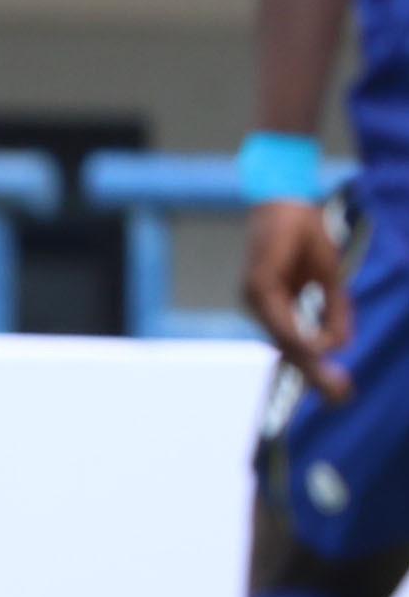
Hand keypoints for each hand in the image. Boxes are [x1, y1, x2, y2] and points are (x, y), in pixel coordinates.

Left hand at [245, 199, 354, 402]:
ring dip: (309, 362)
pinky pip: (279, 317)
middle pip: (289, 348)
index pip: (294, 345)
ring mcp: (256, 296)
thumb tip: (340, 345)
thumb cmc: (305, 236)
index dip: (315, 368)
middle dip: (315, 375)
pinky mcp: (258, 283)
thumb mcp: (329, 279)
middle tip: (340, 397)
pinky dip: (298, 336)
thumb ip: (334, 311)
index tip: (338, 391)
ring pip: (285, 338)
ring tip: (334, 384)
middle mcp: (260, 305)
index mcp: (273, 306)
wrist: (290, 200)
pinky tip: (315, 350)